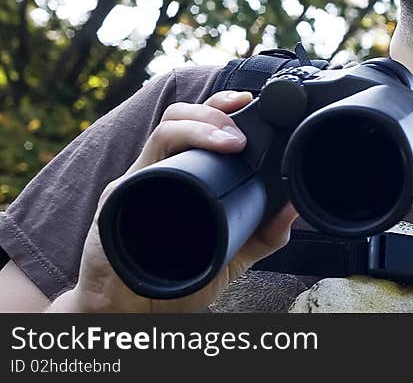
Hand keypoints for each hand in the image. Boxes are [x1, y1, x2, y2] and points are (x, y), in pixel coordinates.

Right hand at [53, 90, 297, 312]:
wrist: (131, 312)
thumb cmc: (177, 279)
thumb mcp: (232, 254)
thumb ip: (263, 233)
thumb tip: (294, 208)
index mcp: (185, 173)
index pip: (201, 124)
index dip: (222, 106)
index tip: (249, 100)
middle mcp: (161, 169)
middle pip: (181, 116)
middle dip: (213, 114)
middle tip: (240, 134)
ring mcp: (138, 180)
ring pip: (163, 131)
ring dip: (199, 127)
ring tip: (228, 142)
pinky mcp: (118, 198)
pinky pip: (140, 167)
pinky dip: (165, 156)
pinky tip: (185, 164)